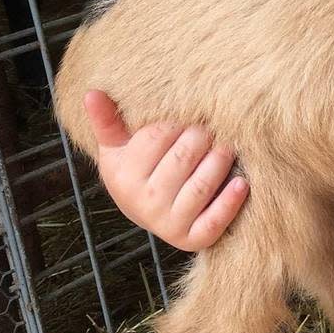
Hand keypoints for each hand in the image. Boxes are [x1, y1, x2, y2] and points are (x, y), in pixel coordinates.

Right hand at [83, 90, 247, 251]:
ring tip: (228, 147)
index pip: (157, 136)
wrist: (148, 213)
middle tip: (213, 127)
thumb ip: (107, 121)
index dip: (177, 122)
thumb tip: (91, 93)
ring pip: (202, 185)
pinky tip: (241, 182)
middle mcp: (144, 203)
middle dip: (203, 136)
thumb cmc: (137, 169)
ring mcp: (169, 223)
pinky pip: (215, 221)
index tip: (188, 115)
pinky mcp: (193, 239)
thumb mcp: (117, 147)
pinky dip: (230, 201)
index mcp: (124, 176)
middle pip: (184, 157)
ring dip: (220, 161)